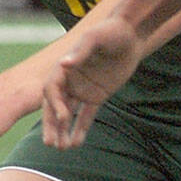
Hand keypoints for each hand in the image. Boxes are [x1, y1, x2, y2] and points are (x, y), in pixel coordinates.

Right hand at [42, 16, 141, 147]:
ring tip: (62, 149)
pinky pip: (86, 115)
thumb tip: (64, 63)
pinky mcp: (96, 96)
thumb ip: (80, 52)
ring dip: (64, 131)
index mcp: (63, 68)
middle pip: (55, 106)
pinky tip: (76, 144)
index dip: (55, 105)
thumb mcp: (95, 39)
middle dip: (52, 125)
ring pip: (68, 114)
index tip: (63, 117)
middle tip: (50, 143)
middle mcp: (69, 80)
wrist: (130, 35)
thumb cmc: (110, 32)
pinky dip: (81, 129)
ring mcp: (82, 89)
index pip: (52, 90)